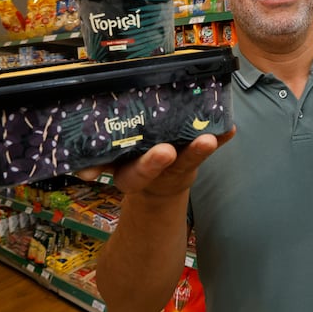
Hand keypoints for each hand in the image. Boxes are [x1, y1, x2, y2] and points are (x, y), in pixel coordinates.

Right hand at [77, 127, 235, 195]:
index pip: (131, 174)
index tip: (149, 159)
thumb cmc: (128, 160)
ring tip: (208, 139)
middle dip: (159, 161)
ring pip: (187, 159)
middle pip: (157, 168)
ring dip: (197, 149)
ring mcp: (176, 163)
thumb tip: (82, 170)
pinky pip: (211, 145)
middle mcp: (154, 168)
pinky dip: (221, 137)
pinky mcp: (194, 156)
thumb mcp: (110, 165)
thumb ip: (95, 165)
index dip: (138, 168)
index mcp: (130, 172)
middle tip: (166, 152)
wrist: (157, 182)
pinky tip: (230, 128)